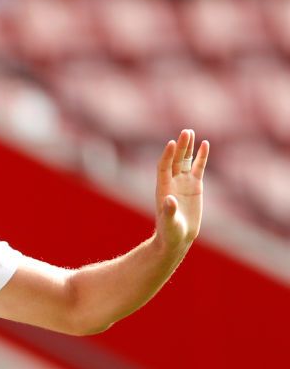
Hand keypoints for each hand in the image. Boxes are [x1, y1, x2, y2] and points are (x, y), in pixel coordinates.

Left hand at [155, 129, 208, 251]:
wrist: (177, 237)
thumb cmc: (170, 231)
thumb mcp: (170, 223)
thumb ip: (169, 211)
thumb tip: (170, 200)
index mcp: (163, 188)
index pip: (164, 167)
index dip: (167, 156)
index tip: (171, 143)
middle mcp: (172, 182)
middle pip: (175, 160)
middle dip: (180, 147)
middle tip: (185, 132)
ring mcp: (183, 182)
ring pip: (186, 161)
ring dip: (188, 147)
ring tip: (191, 133)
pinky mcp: (195, 186)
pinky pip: (198, 168)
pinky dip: (201, 157)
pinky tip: (205, 144)